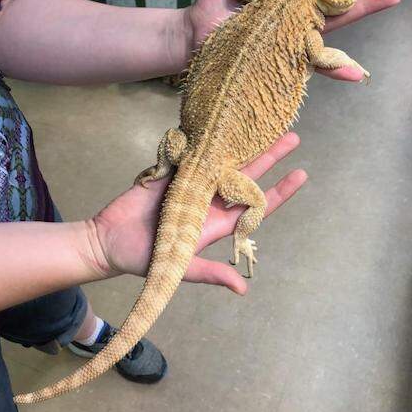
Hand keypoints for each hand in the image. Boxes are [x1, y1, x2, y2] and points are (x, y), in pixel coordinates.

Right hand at [90, 133, 305, 294]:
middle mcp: (210, 200)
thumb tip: (243, 288)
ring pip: (224, 159)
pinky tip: (222, 123)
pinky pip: (194, 153)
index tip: (302, 174)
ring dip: (243, 143)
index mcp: (217, 222)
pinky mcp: (172, 172)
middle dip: (269, 157)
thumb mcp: (180, 268)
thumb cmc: (145, 258)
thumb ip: (211, 273)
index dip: (279, 191)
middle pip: (246, 175)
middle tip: (292, 136)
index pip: (255, 205)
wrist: (109, 240)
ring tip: (262, 124)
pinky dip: (207, 139)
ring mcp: (192, 184)